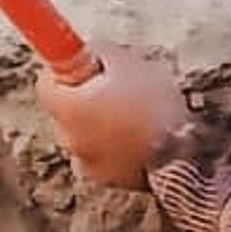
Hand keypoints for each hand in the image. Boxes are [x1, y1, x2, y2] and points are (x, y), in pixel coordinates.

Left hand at [33, 41, 192, 193]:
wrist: (185, 158)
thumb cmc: (156, 107)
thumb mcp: (131, 64)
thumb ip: (102, 53)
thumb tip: (91, 51)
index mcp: (70, 107)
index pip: (45, 83)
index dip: (64, 70)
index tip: (83, 65)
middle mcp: (70, 139)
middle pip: (68, 109)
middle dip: (89, 97)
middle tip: (121, 89)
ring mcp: (88, 163)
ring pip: (87, 133)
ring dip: (104, 124)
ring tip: (139, 117)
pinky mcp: (109, 180)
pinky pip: (105, 155)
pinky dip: (117, 147)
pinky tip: (143, 139)